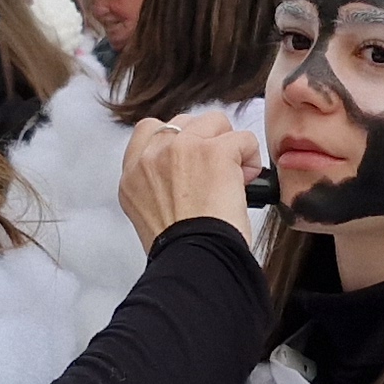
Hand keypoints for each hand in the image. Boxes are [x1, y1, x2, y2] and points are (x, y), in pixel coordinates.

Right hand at [120, 110, 260, 251]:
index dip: (176, 139)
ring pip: (215, 122)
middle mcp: (152, 157)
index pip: (149, 130)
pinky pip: (243, 138)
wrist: (194, 260)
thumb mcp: (149, 214)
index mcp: (132, 175)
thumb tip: (185, 175)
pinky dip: (251, 157)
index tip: (191, 159)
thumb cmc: (182, 250)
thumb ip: (157, 185)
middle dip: (205, 141)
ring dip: (229, 144)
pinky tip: (248, 182)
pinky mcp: (214, 151)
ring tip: (235, 175)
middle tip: (216, 174)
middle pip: (184, 122)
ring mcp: (181, 148)